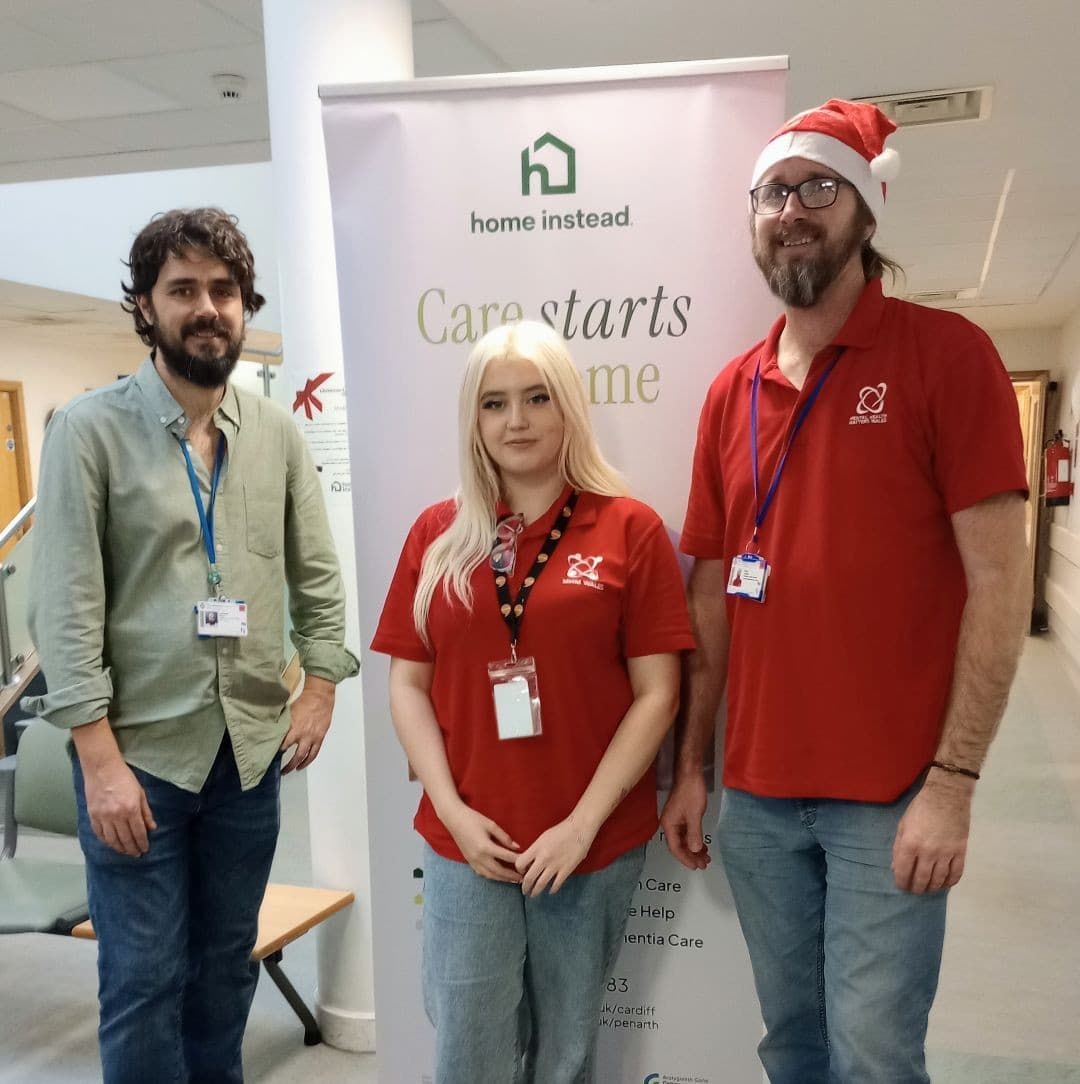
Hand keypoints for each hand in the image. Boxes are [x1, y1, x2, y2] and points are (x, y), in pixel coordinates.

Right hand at [82, 758, 155, 857]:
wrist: (102, 768)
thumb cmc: (124, 778)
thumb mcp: (140, 793)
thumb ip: (146, 812)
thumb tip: (152, 828)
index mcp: (131, 809)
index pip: (138, 832)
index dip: (142, 843)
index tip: (145, 849)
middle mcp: (117, 815)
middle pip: (125, 838)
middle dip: (132, 848)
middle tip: (136, 854)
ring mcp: (103, 817)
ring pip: (112, 840)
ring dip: (119, 848)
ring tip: (125, 851)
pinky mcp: (92, 816)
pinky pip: (99, 834)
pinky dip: (106, 842)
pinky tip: (112, 844)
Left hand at [281, 674, 334, 772]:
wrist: (320, 696)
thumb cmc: (304, 701)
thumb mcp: (289, 712)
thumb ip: (283, 723)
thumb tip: (274, 730)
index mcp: (293, 727)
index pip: (282, 744)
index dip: (276, 751)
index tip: (270, 756)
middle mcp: (303, 734)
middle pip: (294, 754)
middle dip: (286, 764)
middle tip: (280, 770)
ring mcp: (313, 737)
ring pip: (304, 756)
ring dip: (297, 765)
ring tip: (291, 770)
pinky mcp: (320, 737)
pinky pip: (314, 753)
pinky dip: (308, 761)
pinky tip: (303, 765)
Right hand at [442, 803, 521, 882]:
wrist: (454, 819)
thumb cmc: (473, 819)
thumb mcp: (491, 825)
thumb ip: (504, 837)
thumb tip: (517, 847)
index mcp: (486, 847)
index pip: (506, 857)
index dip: (517, 861)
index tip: (527, 864)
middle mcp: (479, 857)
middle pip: (499, 871)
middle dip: (511, 876)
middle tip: (523, 878)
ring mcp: (473, 861)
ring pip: (490, 875)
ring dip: (503, 878)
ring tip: (513, 880)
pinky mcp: (469, 861)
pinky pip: (482, 873)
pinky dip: (492, 876)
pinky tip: (499, 876)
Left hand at [515, 816, 595, 896]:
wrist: (579, 828)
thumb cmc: (561, 830)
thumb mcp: (543, 837)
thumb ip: (536, 850)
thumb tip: (530, 862)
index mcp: (537, 848)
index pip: (520, 863)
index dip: (519, 869)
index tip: (521, 872)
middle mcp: (544, 858)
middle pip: (529, 878)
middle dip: (525, 887)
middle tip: (525, 890)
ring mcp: (555, 865)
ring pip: (541, 884)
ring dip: (535, 891)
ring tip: (534, 894)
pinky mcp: (566, 870)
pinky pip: (556, 884)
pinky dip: (552, 890)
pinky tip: (550, 891)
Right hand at [660, 773, 710, 870]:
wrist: (691, 774)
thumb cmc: (691, 793)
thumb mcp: (694, 814)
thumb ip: (694, 833)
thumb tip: (694, 851)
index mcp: (669, 825)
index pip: (675, 847)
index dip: (685, 858)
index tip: (696, 867)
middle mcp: (670, 824)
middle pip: (679, 845)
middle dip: (691, 856)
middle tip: (705, 864)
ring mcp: (676, 820)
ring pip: (684, 840)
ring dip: (694, 849)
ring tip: (707, 857)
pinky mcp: (682, 816)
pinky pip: (687, 833)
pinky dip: (695, 840)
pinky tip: (703, 845)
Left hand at [891, 773, 973, 893]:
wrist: (947, 796)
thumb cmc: (920, 808)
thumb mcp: (903, 825)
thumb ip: (898, 847)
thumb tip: (896, 867)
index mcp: (909, 843)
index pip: (903, 871)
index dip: (901, 882)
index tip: (901, 886)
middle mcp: (927, 852)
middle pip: (921, 879)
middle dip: (916, 888)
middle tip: (915, 890)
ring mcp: (945, 853)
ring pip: (939, 879)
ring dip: (932, 887)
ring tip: (928, 889)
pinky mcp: (960, 852)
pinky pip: (956, 873)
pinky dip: (950, 882)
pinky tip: (944, 884)